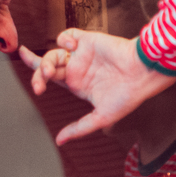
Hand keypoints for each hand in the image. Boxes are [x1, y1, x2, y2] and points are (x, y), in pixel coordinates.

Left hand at [18, 29, 175, 144]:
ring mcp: (82, 54)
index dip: (36, 77)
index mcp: (79, 84)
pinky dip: (64, 39)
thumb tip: (60, 141)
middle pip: (47, 64)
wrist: (142, 74)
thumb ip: (79, 128)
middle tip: (40, 81)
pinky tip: (72, 47)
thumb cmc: (128, 96)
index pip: (50, 79)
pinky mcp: (89, 40)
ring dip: (47, 60)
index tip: (33, 85)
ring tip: (52, 69)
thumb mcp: (101, 117)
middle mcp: (78, 68)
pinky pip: (68, 35)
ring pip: (54, 52)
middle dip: (37, 71)